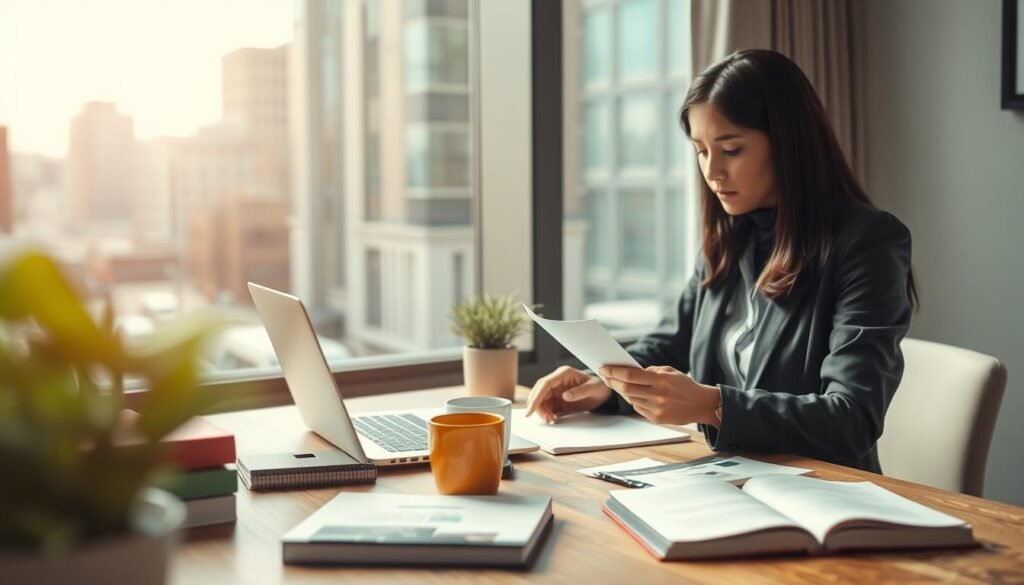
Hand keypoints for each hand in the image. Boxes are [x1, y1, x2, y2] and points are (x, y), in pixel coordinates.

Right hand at [525, 366, 611, 422]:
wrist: (602, 393)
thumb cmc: (599, 387)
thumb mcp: (593, 389)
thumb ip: (580, 392)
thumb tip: (564, 396)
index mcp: (563, 374)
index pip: (545, 384)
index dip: (536, 396)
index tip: (531, 409)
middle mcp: (557, 381)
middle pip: (539, 392)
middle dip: (538, 406)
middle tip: (546, 419)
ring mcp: (555, 390)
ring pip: (541, 400)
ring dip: (542, 411)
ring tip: (552, 420)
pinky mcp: (556, 399)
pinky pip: (546, 406)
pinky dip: (546, 414)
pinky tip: (553, 419)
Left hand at [599, 365, 720, 425]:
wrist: (701, 404)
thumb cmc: (684, 385)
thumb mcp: (670, 371)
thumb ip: (650, 371)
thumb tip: (629, 372)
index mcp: (661, 380)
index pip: (630, 375)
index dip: (614, 372)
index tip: (604, 368)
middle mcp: (658, 395)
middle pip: (626, 389)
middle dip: (612, 381)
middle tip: (605, 376)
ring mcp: (657, 408)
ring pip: (631, 399)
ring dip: (622, 391)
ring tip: (616, 383)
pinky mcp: (657, 419)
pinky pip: (638, 408)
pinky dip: (634, 400)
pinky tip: (633, 395)